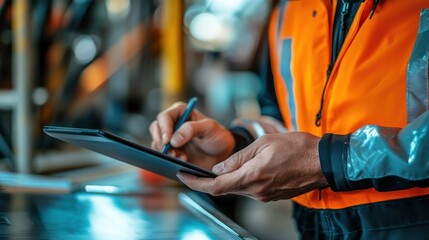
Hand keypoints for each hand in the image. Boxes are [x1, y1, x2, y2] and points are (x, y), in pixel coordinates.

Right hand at [150, 102, 234, 169]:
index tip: (168, 141)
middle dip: (162, 142)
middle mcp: (172, 122)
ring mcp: (170, 137)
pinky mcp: (170, 150)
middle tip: (172, 152)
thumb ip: (192, 129)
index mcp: (181, 111)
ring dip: (166, 152)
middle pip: (156, 128)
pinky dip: (169, 159)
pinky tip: (182, 161)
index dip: (164, 128)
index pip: (165, 116)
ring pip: (156, 142)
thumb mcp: (209, 128)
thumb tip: (174, 139)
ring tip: (183, 158)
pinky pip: (161, 154)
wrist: (221, 154)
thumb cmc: (217, 136)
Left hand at [177, 132, 327, 201]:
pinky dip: (241, 180)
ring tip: (221, 166)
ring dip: (227, 179)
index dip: (196, 184)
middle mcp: (257, 191)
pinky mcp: (272, 195)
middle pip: (225, 188)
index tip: (182, 177)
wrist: (323, 161)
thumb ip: (239, 158)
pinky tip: (243, 169)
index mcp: (252, 177)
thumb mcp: (263, 144)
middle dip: (209, 180)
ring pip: (238, 188)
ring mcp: (265, 195)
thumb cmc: (296, 147)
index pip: (217, 186)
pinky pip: (250, 189)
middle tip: (196, 168)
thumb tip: (219, 168)